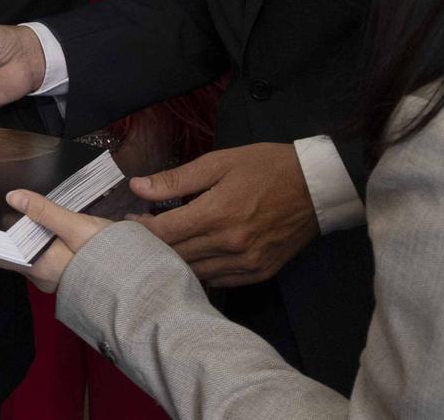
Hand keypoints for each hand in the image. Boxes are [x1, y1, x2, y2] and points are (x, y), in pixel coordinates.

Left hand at [0, 189, 113, 293]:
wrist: (141, 287)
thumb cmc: (108, 257)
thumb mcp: (77, 227)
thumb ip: (45, 212)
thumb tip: (12, 196)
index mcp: (39, 266)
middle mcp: (43, 278)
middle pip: (15, 252)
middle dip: (8, 231)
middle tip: (0, 205)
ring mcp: (57, 280)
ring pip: (32, 254)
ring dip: (28, 235)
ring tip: (23, 209)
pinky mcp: (71, 279)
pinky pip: (47, 258)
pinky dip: (43, 242)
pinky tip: (49, 226)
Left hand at [133, 142, 319, 287]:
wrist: (316, 186)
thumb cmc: (266, 167)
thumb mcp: (219, 162)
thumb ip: (176, 179)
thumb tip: (138, 187)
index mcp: (216, 214)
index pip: (164, 233)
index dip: (140, 229)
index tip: (128, 222)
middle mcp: (229, 245)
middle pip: (176, 255)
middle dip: (153, 246)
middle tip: (141, 234)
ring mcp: (245, 263)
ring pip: (195, 272)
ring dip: (175, 261)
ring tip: (164, 246)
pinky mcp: (259, 273)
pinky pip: (219, 282)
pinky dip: (202, 271)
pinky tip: (194, 258)